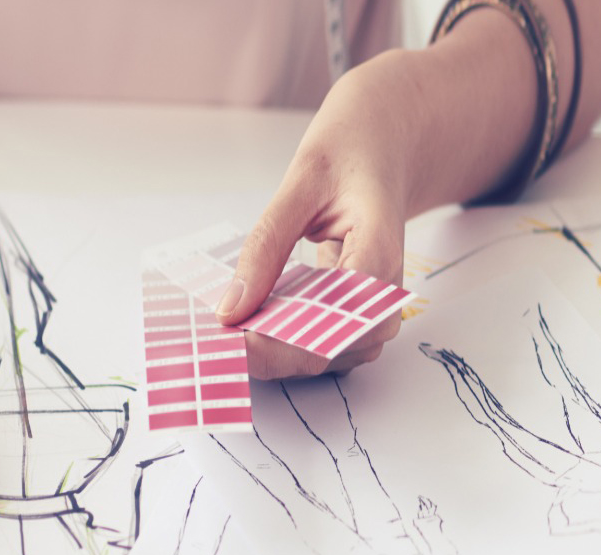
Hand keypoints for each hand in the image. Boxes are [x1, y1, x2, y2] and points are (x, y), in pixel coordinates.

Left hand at [216, 61, 416, 379]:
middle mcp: (387, 295)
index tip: (227, 336)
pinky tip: (254, 317)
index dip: (278, 341)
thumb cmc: (348, 157)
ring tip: (232, 324)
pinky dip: (282, 338)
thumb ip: (266, 246)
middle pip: (327, 352)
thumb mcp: (300, 183)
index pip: (333, 321)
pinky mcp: (360, 316)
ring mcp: (376, 311)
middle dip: (267, 350)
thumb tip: (230, 310)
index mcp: (379, 254)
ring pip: (322, 358)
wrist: (383, 150)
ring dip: (273, 349)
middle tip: (213, 336)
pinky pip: (320, 345)